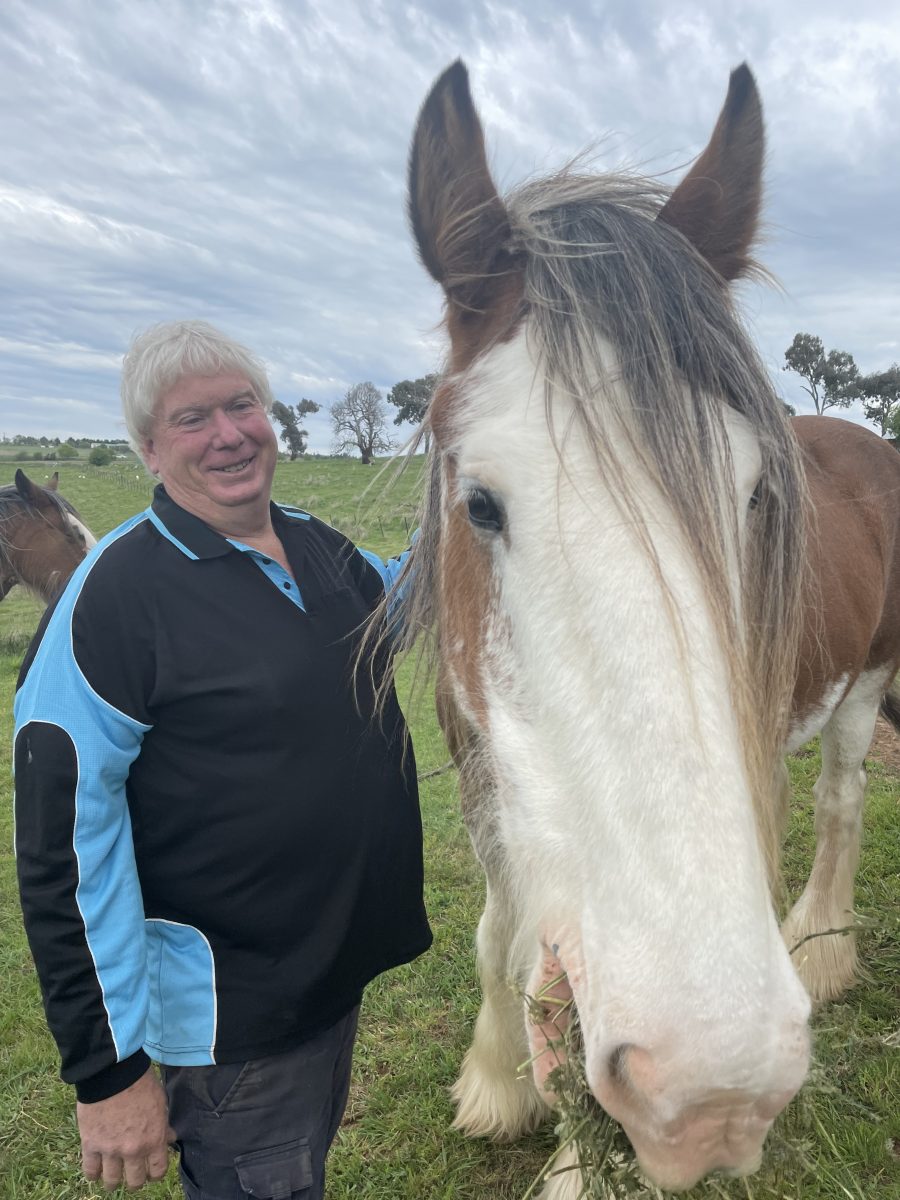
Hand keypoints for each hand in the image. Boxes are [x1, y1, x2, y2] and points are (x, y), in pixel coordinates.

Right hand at [77, 1068, 174, 1190]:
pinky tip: (96, 1170)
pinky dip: (93, 1174)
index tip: (151, 1171)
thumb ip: (163, 1125)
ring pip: (112, 1181)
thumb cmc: (141, 1083)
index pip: (158, 1171)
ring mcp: (111, 1150)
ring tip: (112, 1177)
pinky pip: (90, 1171)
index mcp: (154, 1139)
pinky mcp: (91, 1146)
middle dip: (135, 1180)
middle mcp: (133, 1150)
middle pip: (135, 1181)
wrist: (113, 1073)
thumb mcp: (160, 1103)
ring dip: (113, 1181)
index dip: (155, 1174)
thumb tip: (169, 1138)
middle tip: (131, 1174)